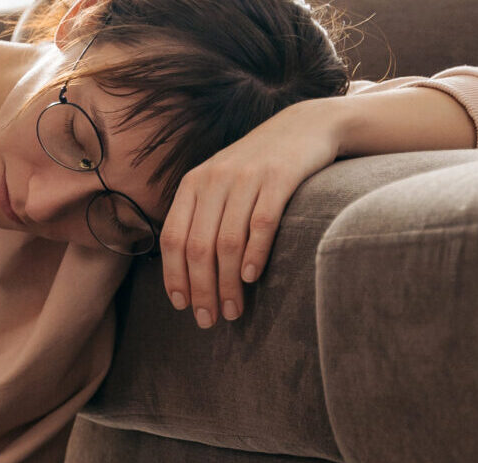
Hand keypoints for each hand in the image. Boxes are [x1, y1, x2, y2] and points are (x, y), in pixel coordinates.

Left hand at [160, 96, 342, 329]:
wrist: (304, 127)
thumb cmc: (258, 168)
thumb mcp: (220, 185)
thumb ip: (201, 218)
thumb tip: (187, 274)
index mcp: (193, 184)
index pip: (173, 238)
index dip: (174, 276)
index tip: (181, 306)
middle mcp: (214, 179)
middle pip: (198, 247)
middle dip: (201, 290)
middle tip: (209, 319)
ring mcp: (247, 177)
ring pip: (227, 242)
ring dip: (228, 283)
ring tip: (232, 310)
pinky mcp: (279, 177)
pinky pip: (261, 224)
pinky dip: (254, 254)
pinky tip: (251, 278)